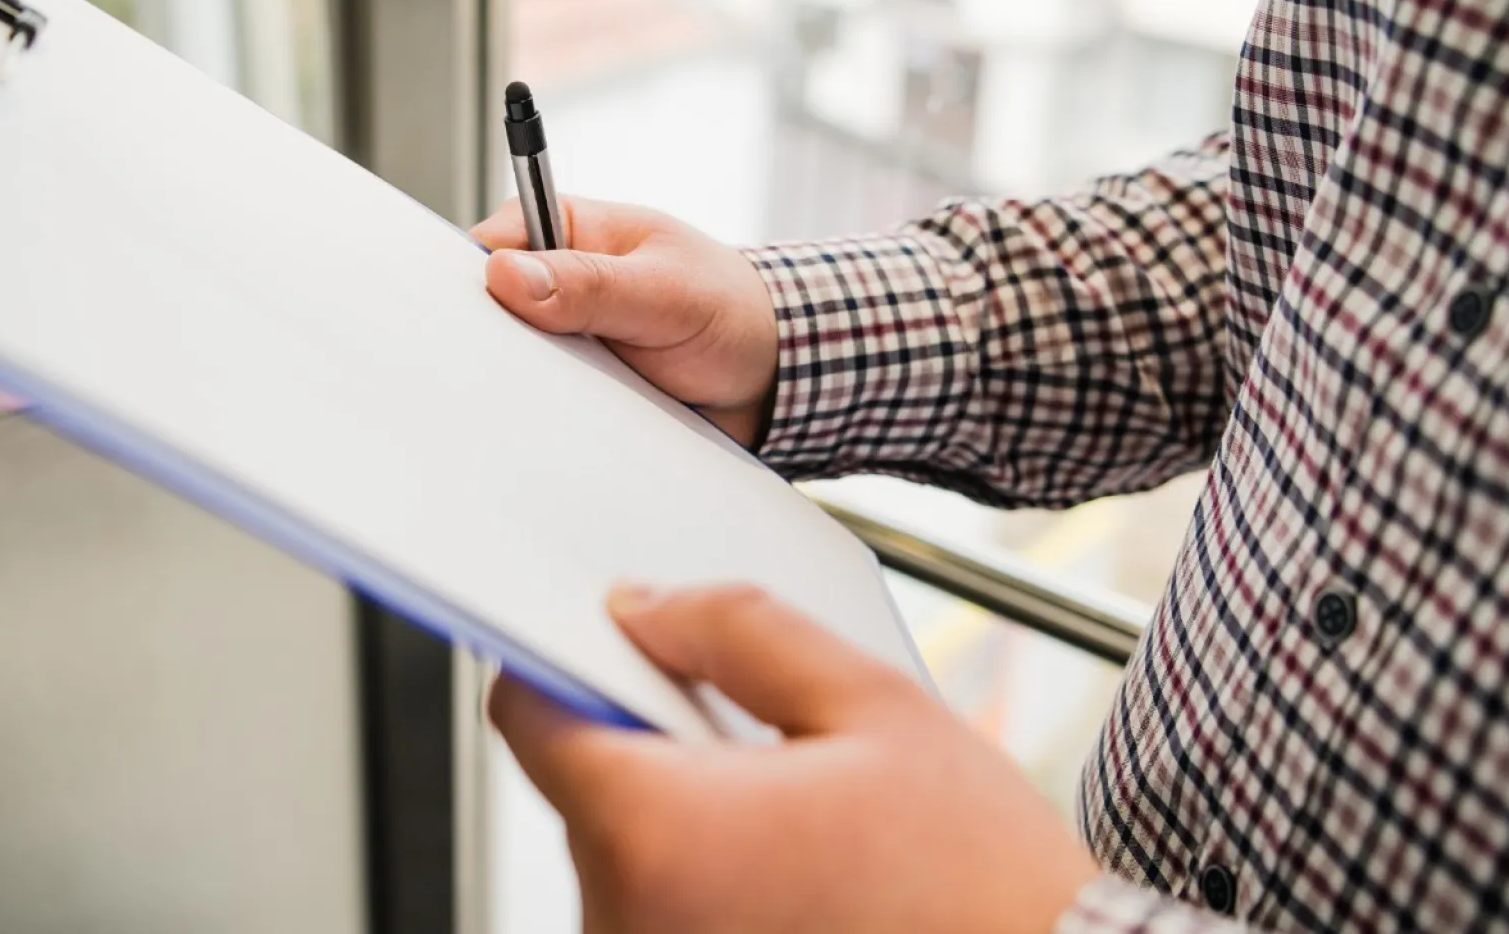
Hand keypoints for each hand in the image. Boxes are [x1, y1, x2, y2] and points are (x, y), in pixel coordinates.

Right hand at [472, 197, 778, 448]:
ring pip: (512, 364)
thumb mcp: (665, 292)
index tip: (474, 322)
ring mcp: (562, 337)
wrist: (771, 374)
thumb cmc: (730, 309)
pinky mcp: (575, 384)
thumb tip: (509, 275)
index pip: (490, 249)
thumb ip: (592, 284)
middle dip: (495, 345)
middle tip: (518, 371)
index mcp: (567, 229)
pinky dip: (550, 417)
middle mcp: (555, 282)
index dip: (474, 286)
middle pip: (491, 313)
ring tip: (553, 403)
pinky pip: (543, 402)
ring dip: (525, 387)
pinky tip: (565, 428)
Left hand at [488, 584, 1099, 933]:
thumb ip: (740, 633)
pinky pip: (652, 907)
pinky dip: (700, 874)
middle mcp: (625, 921)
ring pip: (621, 849)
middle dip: (649, 737)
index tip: (615, 640)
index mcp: (659, 834)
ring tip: (798, 816)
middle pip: (579, 783)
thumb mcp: (875, 707)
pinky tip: (791, 867)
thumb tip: (644, 607)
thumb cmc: (978, 882)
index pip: (530, 716)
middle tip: (760, 733)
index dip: (565, 658)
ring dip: (680, 814)